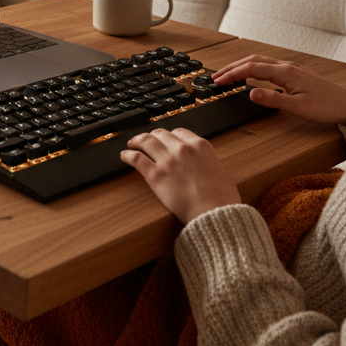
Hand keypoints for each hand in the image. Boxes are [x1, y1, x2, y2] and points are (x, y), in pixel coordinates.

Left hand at [120, 128, 239, 222]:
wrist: (214, 213)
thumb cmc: (221, 199)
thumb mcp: (220, 171)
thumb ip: (207, 162)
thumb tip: (202, 164)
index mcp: (200, 146)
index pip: (178, 132)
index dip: (168, 136)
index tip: (164, 140)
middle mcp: (182, 148)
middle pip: (160, 134)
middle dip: (152, 137)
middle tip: (146, 142)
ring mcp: (168, 160)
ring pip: (145, 141)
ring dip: (136, 141)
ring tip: (131, 145)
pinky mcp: (155, 175)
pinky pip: (136, 158)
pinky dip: (127, 155)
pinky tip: (124, 156)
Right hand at [211, 55, 345, 125]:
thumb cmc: (327, 107)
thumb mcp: (298, 107)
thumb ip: (272, 99)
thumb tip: (251, 93)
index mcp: (285, 73)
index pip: (251, 69)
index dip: (232, 74)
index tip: (217, 81)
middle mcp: (287, 67)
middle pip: (252, 60)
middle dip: (232, 67)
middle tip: (216, 77)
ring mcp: (291, 69)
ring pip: (260, 61)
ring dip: (242, 66)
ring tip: (228, 75)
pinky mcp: (295, 74)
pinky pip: (268, 66)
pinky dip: (253, 68)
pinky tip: (251, 76)